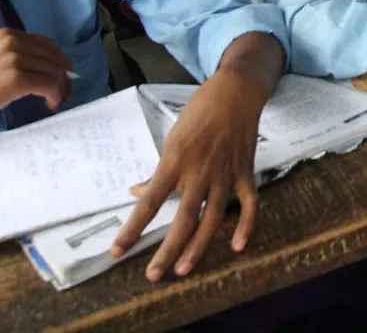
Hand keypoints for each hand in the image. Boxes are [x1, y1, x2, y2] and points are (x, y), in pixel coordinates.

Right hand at [0, 28, 71, 133]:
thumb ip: (18, 59)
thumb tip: (51, 68)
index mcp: (8, 35)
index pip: (47, 45)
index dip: (59, 61)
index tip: (62, 77)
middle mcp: (13, 41)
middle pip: (54, 57)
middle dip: (63, 77)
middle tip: (62, 94)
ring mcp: (15, 59)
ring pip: (55, 71)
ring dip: (61, 88)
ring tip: (55, 101)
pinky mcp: (16, 78)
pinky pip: (49, 84)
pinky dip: (55, 95)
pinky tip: (50, 104)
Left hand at [112, 64, 271, 280]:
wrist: (235, 91)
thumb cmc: (199, 111)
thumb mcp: (173, 137)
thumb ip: (160, 170)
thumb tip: (137, 193)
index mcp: (176, 160)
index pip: (151, 201)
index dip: (133, 227)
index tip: (118, 250)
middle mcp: (200, 171)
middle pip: (183, 217)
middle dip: (167, 249)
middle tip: (153, 275)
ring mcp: (225, 173)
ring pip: (212, 218)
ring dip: (198, 247)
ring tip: (183, 270)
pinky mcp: (245, 172)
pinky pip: (248, 204)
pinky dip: (246, 225)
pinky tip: (238, 246)